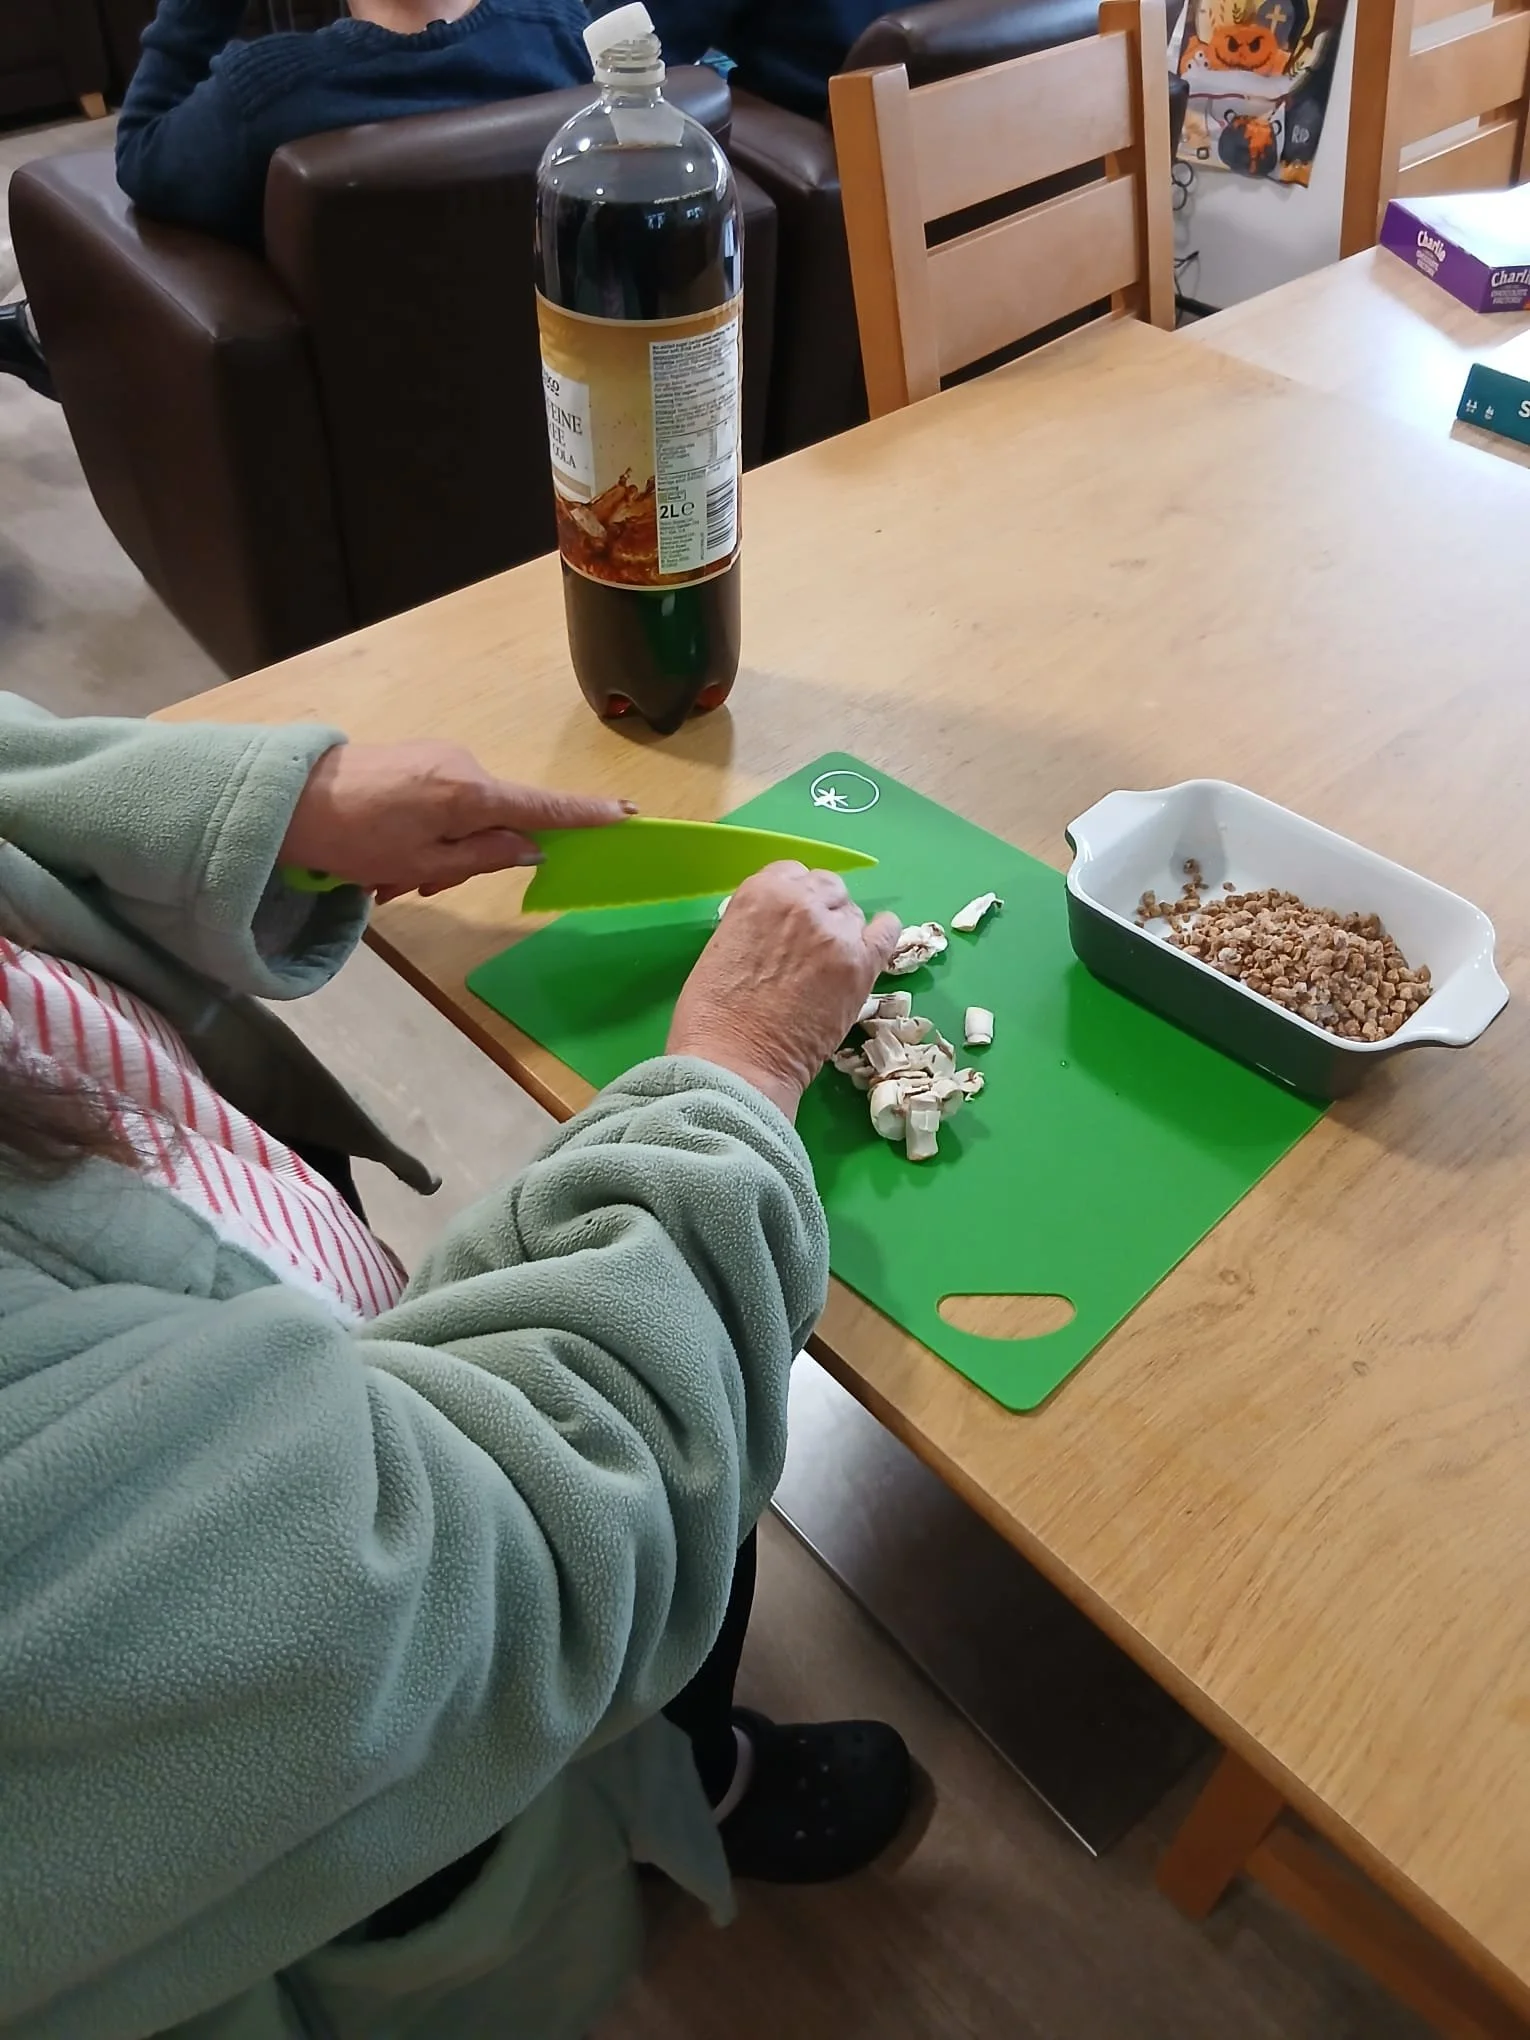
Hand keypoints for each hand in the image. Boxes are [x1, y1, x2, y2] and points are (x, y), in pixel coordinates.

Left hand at [280, 741, 634, 899]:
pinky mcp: (415, 759)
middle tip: (411, 887)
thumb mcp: (424, 863)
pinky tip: (374, 859)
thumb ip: (485, 855)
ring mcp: (437, 759)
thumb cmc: (355, 838)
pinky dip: (418, 838)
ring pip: (462, 819)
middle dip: (465, 861)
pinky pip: (438, 806)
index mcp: (471, 793)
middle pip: (497, 820)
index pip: (544, 808)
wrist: (285, 798)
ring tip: (381, 878)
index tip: (626, 813)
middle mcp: (463, 766)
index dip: (586, 815)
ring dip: (433, 856)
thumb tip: (531, 847)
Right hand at [667, 863, 900, 1118]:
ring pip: (852, 914)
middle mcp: (802, 902)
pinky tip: (873, 946)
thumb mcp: (723, 946)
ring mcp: (836, 934)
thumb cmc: (711, 1015)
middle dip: (820, 910)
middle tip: (809, 945)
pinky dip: (881, 935)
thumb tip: (779, 928)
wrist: (735, 1064)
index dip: (792, 897)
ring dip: (842, 932)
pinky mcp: (861, 965)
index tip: (788, 921)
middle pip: (828, 888)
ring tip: (829, 964)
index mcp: (761, 892)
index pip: (791, 873)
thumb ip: (756, 923)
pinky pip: (886, 933)